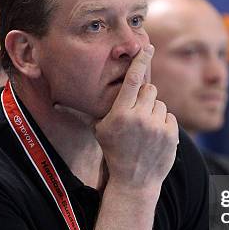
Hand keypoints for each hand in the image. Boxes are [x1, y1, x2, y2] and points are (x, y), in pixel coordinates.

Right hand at [95, 45, 178, 194]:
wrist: (135, 182)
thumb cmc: (114, 152)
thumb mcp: (99, 131)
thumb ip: (86, 112)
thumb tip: (57, 102)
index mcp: (120, 114)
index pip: (132, 80)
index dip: (140, 61)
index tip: (146, 47)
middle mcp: (138, 118)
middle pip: (149, 89)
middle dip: (144, 97)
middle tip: (137, 114)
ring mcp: (156, 127)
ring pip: (160, 103)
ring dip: (154, 112)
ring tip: (144, 129)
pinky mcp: (171, 134)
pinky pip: (170, 117)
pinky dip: (164, 124)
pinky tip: (154, 137)